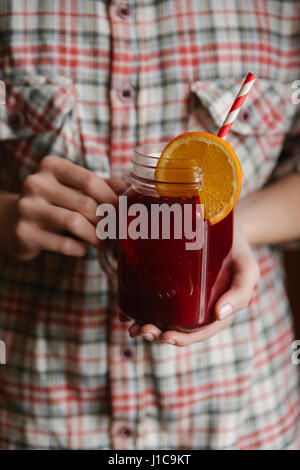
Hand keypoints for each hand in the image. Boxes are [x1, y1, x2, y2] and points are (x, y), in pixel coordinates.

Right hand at [7, 156, 125, 259]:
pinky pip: (62, 243)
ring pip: (74, 222)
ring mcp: (28, 208)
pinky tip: (83, 249)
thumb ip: (98, 185)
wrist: (13, 221)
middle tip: (118, 232)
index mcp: (51, 166)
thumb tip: (125, 187)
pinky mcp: (24, 232)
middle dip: (107, 220)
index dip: (111, 198)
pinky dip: (79, 248)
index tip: (123, 211)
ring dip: (96, 236)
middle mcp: (36, 183)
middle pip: (85, 203)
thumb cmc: (52, 202)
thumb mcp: (72, 188)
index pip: (89, 180)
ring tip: (105, 243)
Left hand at [126, 227, 259, 345]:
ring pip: (160, 317)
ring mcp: (180, 295)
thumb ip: (241, 293)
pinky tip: (124, 310)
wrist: (222, 221)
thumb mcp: (247, 269)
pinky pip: (151, 298)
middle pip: (175, 328)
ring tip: (131, 325)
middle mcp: (195, 307)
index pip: (198, 333)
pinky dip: (137, 307)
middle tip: (142, 330)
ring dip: (144, 326)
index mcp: (215, 310)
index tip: (166, 337)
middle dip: (157, 335)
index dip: (182, 339)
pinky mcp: (167, 281)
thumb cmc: (237, 249)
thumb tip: (218, 316)